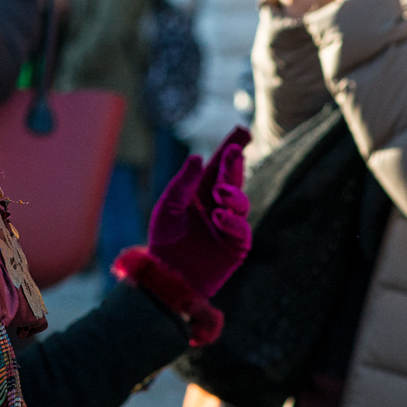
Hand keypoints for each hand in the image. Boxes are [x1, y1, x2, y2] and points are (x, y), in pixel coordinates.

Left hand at [144, 127, 250, 299]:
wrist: (167, 276)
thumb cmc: (164, 241)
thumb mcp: (169, 206)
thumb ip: (183, 182)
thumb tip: (199, 156)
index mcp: (201, 193)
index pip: (219, 167)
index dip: (231, 149)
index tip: (242, 131)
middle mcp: (218, 206)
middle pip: (233, 179)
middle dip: (235, 164)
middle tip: (235, 150)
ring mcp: (229, 225)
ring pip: (240, 201)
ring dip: (232, 193)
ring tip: (219, 194)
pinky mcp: (236, 245)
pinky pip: (240, 229)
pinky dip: (232, 221)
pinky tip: (220, 216)